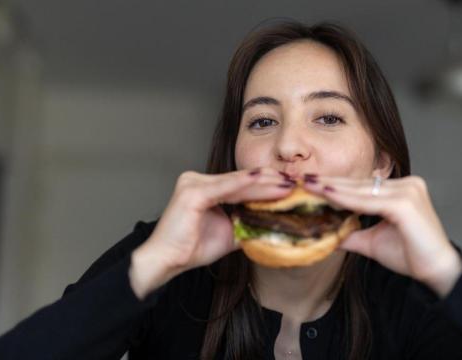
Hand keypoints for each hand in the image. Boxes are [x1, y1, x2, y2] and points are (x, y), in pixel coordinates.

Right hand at [130, 168, 293, 298]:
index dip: (267, 186)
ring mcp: (194, 183)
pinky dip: (248, 187)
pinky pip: (226, 188)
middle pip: (241, 180)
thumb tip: (273, 225)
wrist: (166, 261)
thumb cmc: (191, 249)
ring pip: (237, 183)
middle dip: (270, 182)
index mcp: (205, 187)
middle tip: (295, 183)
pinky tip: (267, 184)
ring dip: (264, 184)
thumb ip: (247, 224)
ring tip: (287, 185)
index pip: (242, 184)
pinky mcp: (193, 191)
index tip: (290, 189)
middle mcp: (198, 180)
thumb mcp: (228, 234)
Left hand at [303, 175, 461, 297]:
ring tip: (310, 186)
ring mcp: (408, 191)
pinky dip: (347, 200)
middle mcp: (407, 184)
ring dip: (334, 189)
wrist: (437, 272)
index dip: (337, 185)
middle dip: (331, 183)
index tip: (312, 185)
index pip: (362, 185)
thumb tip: (327, 234)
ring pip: (362, 190)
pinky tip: (327, 195)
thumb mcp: (373, 241)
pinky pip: (369, 201)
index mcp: (402, 189)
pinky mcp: (406, 203)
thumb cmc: (411, 256)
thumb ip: (352, 233)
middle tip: (303, 180)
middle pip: (360, 184)